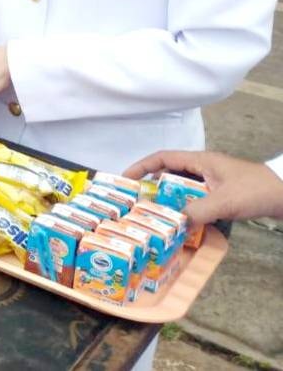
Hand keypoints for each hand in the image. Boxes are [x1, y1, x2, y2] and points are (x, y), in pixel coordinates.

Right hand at [123, 151, 282, 226]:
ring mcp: (214, 182)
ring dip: (172, 202)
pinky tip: (185, 224)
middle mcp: (205, 169)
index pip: (163, 158)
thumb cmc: (256, 190)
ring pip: (184, 190)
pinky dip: (188, 210)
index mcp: (201, 161)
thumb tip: (174, 223)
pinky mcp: (224, 195)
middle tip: (140, 204)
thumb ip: (197, 210)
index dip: (142, 167)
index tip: (126, 179)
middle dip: (154, 188)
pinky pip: (198, 201)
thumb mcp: (224, 200)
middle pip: (171, 175)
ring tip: (158, 217)